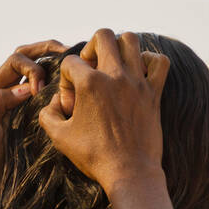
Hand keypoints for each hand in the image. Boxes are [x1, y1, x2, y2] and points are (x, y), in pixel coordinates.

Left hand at [0, 39, 67, 191]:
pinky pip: (37, 91)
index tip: (41, 89)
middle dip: (45, 50)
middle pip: (23, 57)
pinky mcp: (22, 115)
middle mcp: (1, 92)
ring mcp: (12, 103)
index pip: (15, 62)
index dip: (33, 68)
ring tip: (71, 65)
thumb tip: (25, 88)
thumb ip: (0, 104)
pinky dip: (51, 83)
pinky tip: (66, 89)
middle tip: (68, 52)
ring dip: (50, 64)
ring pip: (32, 72)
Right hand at [37, 29, 169, 191]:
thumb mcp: (59, 137)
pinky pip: (160, 61)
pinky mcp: (154, 93)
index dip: (66, 79)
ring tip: (113, 65)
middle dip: (91, 48)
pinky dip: (151, 60)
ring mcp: (137, 82)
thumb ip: (48, 114)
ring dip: (119, 48)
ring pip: (131, 40)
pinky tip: (140, 72)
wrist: (129, 172)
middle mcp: (114, 76)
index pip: (71, 62)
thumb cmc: (94, 156)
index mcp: (90, 84)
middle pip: (102, 36)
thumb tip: (55, 101)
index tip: (71, 100)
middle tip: (91, 68)